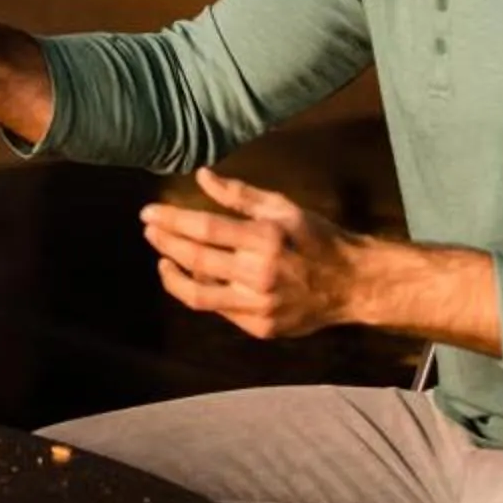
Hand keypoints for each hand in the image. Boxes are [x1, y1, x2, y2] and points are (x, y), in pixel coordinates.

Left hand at [139, 168, 360, 340]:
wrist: (354, 285)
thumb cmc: (319, 239)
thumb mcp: (285, 209)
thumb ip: (240, 195)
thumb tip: (202, 175)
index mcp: (266, 240)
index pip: (205, 228)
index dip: (172, 220)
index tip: (148, 213)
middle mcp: (259, 275)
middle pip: (196, 259)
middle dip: (166, 243)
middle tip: (150, 230)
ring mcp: (258, 306)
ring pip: (198, 295)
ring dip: (172, 276)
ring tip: (162, 260)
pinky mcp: (259, 327)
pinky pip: (219, 310)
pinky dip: (201, 292)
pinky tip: (194, 279)